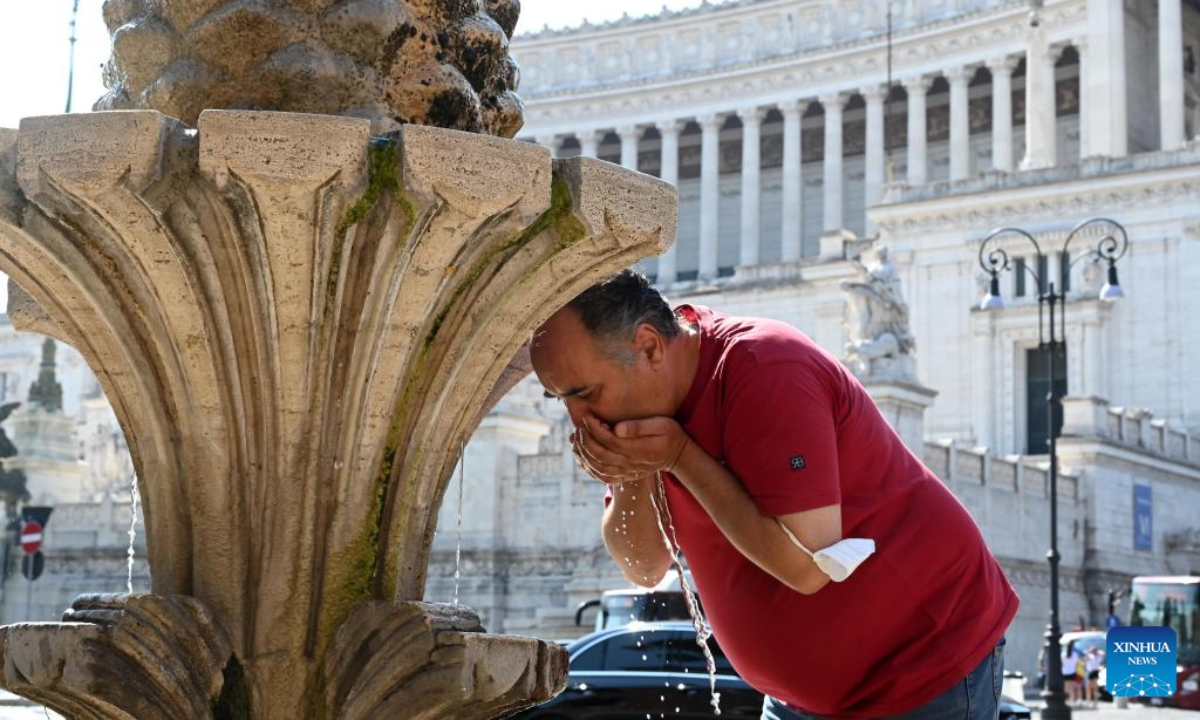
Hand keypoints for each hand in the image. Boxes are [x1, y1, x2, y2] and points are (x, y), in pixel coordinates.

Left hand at [571, 413, 689, 483]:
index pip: (607, 440)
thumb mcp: (661, 425)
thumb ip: (638, 427)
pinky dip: (588, 468)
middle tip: (579, 426)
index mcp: (636, 449)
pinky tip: (582, 456)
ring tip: (576, 438)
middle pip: (598, 454)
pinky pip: (601, 476)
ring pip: (597, 466)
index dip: (594, 428)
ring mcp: (625, 472)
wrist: (677, 455)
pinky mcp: (624, 476)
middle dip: (585, 439)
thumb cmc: (669, 435)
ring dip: (583, 453)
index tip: (588, 416)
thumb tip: (617, 428)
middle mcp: (628, 463)